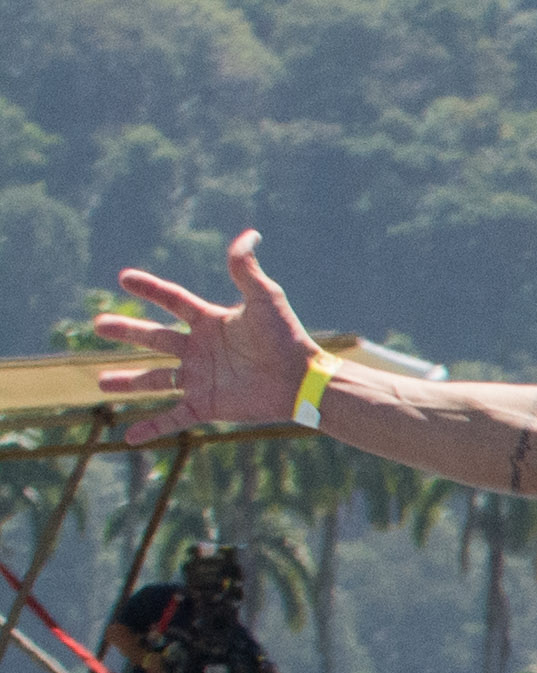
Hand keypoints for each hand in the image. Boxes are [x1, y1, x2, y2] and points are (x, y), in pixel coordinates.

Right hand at [95, 231, 325, 445]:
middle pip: (154, 338)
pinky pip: (173, 417)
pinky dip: (150, 427)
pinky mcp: (207, 404)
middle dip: (127, 332)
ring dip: (128, 382)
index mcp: (210, 322)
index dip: (150, 288)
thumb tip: (249, 233)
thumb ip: (247, 268)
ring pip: (155, 380)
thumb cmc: (287, 338)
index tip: (124, 277)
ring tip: (99, 383)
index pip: (173, 301)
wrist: (302, 380)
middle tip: (98, 325)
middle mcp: (200, 350)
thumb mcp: (265, 299)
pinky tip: (127, 438)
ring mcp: (201, 378)